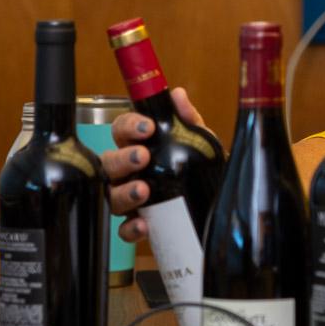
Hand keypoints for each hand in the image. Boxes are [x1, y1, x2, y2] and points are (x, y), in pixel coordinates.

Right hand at [102, 86, 208, 242]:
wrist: (216, 200)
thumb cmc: (198, 166)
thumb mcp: (198, 141)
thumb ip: (188, 119)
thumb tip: (178, 95)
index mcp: (138, 146)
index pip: (121, 130)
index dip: (129, 126)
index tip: (147, 127)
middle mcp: (128, 172)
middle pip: (108, 163)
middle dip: (123, 159)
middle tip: (143, 157)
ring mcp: (129, 198)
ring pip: (111, 196)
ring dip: (125, 192)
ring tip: (144, 190)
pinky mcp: (137, 223)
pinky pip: (124, 230)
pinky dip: (131, 229)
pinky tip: (144, 225)